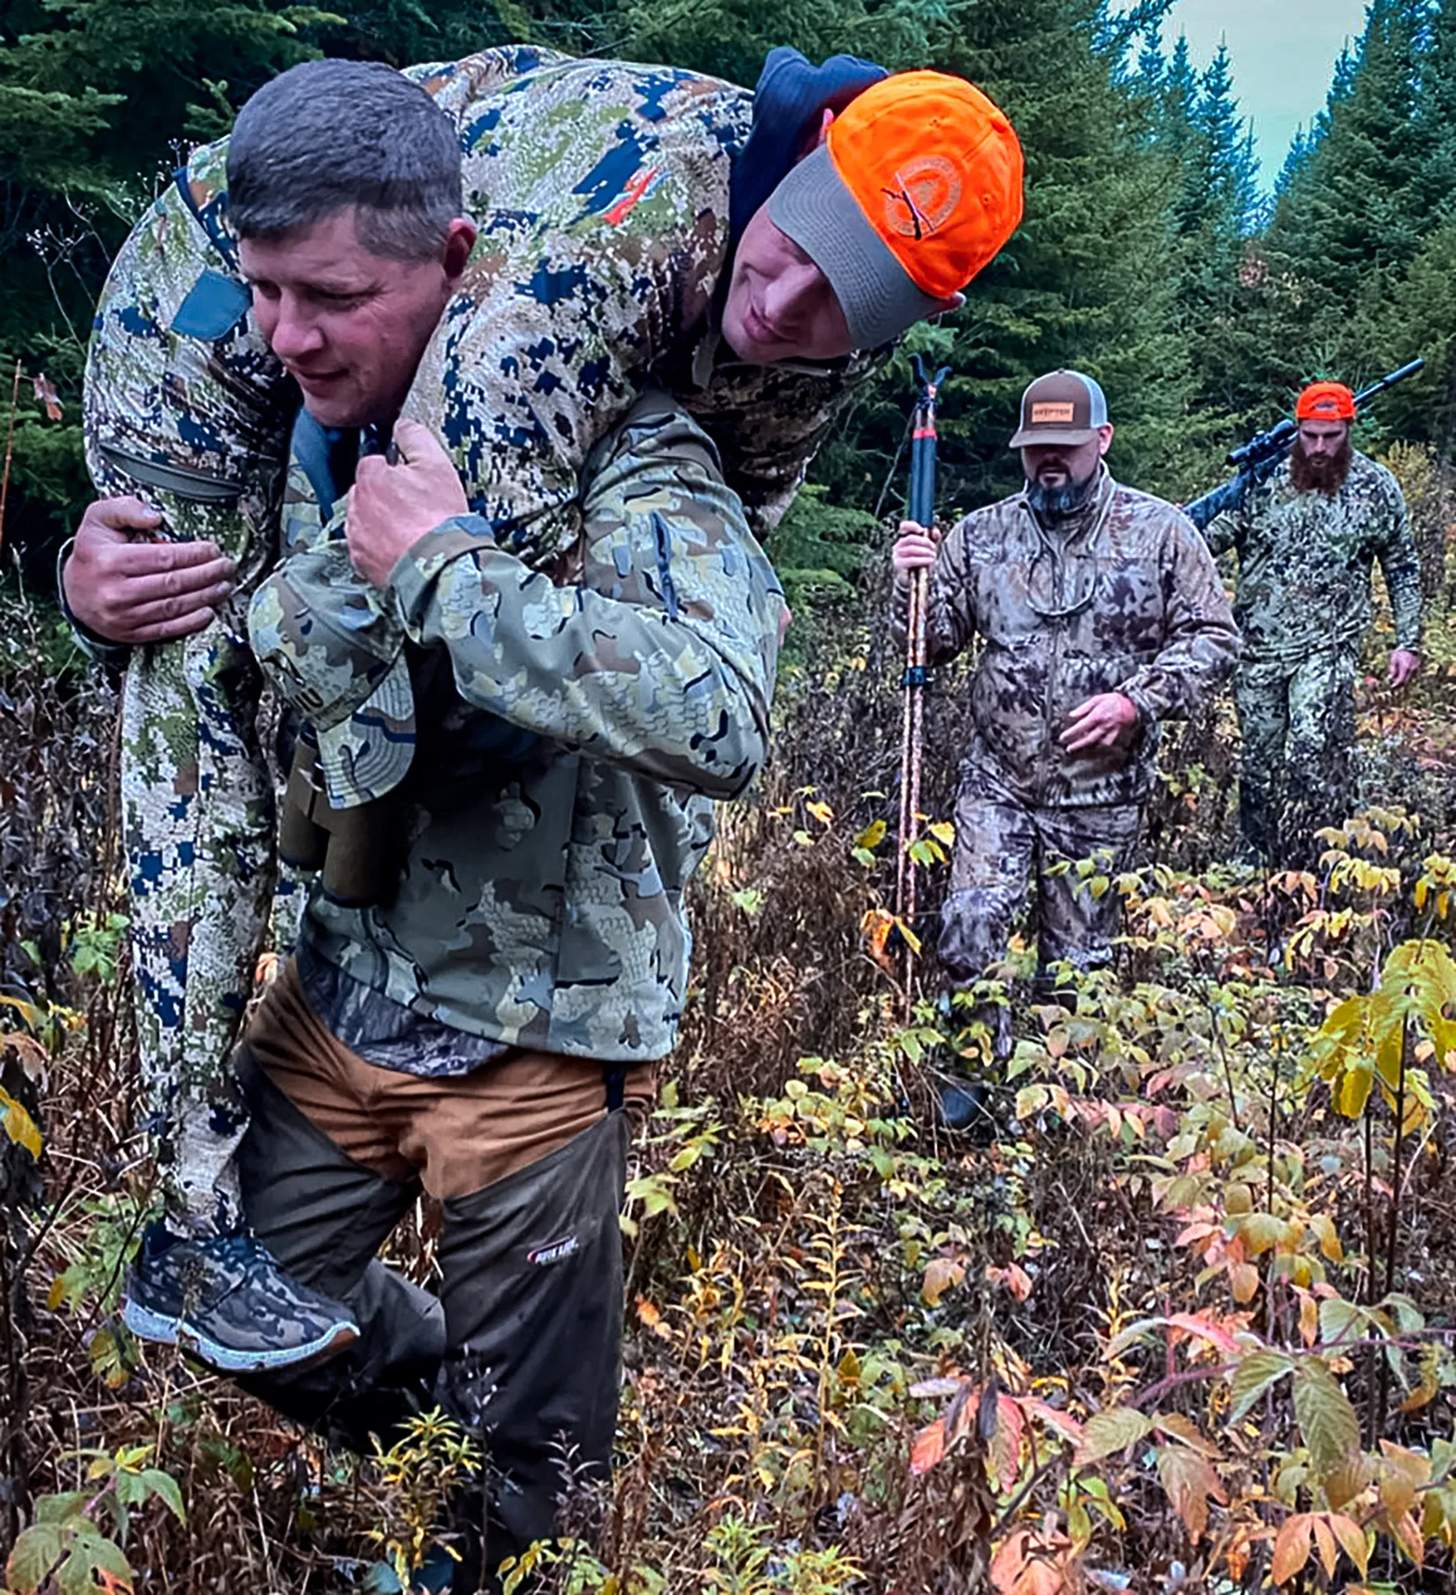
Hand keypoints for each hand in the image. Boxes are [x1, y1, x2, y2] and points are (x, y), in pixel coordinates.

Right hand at [62, 497, 236, 642]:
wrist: (74, 594)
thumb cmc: (94, 551)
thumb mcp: (99, 520)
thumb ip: (125, 509)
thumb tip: (156, 517)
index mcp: (110, 561)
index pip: (163, 558)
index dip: (194, 554)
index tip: (214, 550)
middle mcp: (116, 592)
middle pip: (173, 584)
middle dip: (206, 575)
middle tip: (227, 567)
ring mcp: (123, 617)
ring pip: (174, 607)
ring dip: (205, 597)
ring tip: (224, 586)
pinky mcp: (130, 634)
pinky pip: (167, 629)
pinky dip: (192, 622)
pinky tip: (209, 612)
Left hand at [346, 420, 467, 586]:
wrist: (441, 566)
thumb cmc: (439, 516)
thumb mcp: (436, 465)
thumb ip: (415, 437)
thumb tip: (402, 425)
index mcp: (370, 476)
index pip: (375, 461)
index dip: (397, 470)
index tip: (414, 483)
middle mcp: (356, 504)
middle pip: (367, 491)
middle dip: (386, 496)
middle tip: (415, 508)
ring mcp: (356, 534)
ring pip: (364, 518)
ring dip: (380, 521)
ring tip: (410, 530)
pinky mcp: (360, 560)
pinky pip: (366, 547)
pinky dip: (379, 546)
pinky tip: (401, 547)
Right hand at [892, 519, 940, 573]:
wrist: (915, 580)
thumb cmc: (921, 561)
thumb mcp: (929, 549)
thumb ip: (933, 538)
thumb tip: (935, 531)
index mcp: (905, 538)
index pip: (904, 526)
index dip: (912, 526)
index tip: (921, 529)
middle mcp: (898, 545)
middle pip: (910, 538)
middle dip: (924, 542)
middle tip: (933, 547)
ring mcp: (897, 555)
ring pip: (911, 549)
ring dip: (924, 551)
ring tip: (933, 555)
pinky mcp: (898, 564)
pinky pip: (910, 560)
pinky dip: (922, 559)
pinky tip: (930, 560)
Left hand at [1060, 692, 1139, 752]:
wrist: (1133, 704)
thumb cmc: (1114, 700)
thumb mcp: (1097, 699)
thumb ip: (1084, 708)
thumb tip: (1072, 715)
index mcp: (1097, 716)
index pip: (1080, 727)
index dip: (1070, 734)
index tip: (1063, 738)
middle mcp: (1104, 726)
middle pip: (1088, 739)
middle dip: (1077, 745)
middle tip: (1069, 749)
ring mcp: (1111, 732)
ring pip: (1097, 744)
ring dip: (1088, 747)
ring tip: (1079, 748)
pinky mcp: (1117, 736)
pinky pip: (1107, 744)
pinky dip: (1099, 747)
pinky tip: (1094, 746)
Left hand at [1388, 648, 1419, 688]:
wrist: (1409, 646)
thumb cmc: (1399, 653)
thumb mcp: (1393, 661)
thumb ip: (1393, 670)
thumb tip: (1391, 678)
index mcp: (1405, 668)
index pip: (1401, 680)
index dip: (1397, 684)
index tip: (1392, 686)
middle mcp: (1412, 669)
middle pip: (1406, 681)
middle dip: (1400, 684)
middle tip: (1394, 685)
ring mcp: (1416, 668)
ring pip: (1410, 678)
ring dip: (1404, 680)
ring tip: (1397, 679)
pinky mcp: (1417, 667)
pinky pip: (1412, 674)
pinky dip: (1407, 676)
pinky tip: (1403, 674)